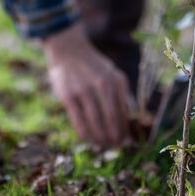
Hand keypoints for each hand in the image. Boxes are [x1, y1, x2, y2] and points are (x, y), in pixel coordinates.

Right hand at [42, 23, 130, 147]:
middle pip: (112, 119)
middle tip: (115, 145)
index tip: (125, 139)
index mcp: (117, 80)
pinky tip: (88, 138)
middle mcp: (103, 84)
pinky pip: (78, 120)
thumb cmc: (94, 67)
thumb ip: (120, 94)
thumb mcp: (112, 73)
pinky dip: (84, 133)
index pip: (124, 111)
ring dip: (100, 138)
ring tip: (102, 144)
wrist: (69, 50)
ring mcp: (84, 89)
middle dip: (114, 136)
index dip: (125, 129)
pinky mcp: (68, 96)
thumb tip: (126, 122)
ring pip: (95, 122)